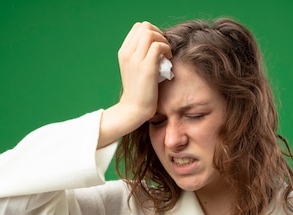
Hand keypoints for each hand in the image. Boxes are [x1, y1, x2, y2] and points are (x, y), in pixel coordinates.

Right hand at [98, 22, 171, 147]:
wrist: (133, 110)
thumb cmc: (139, 91)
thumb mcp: (135, 69)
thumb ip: (141, 55)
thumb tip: (157, 44)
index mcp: (124, 52)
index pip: (138, 27)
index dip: (152, 32)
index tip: (158, 45)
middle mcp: (127, 53)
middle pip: (144, 27)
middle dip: (158, 34)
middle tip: (164, 48)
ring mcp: (135, 60)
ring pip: (150, 33)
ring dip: (163, 40)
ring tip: (166, 54)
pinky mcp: (146, 68)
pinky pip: (158, 46)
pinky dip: (166, 49)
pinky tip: (168, 59)